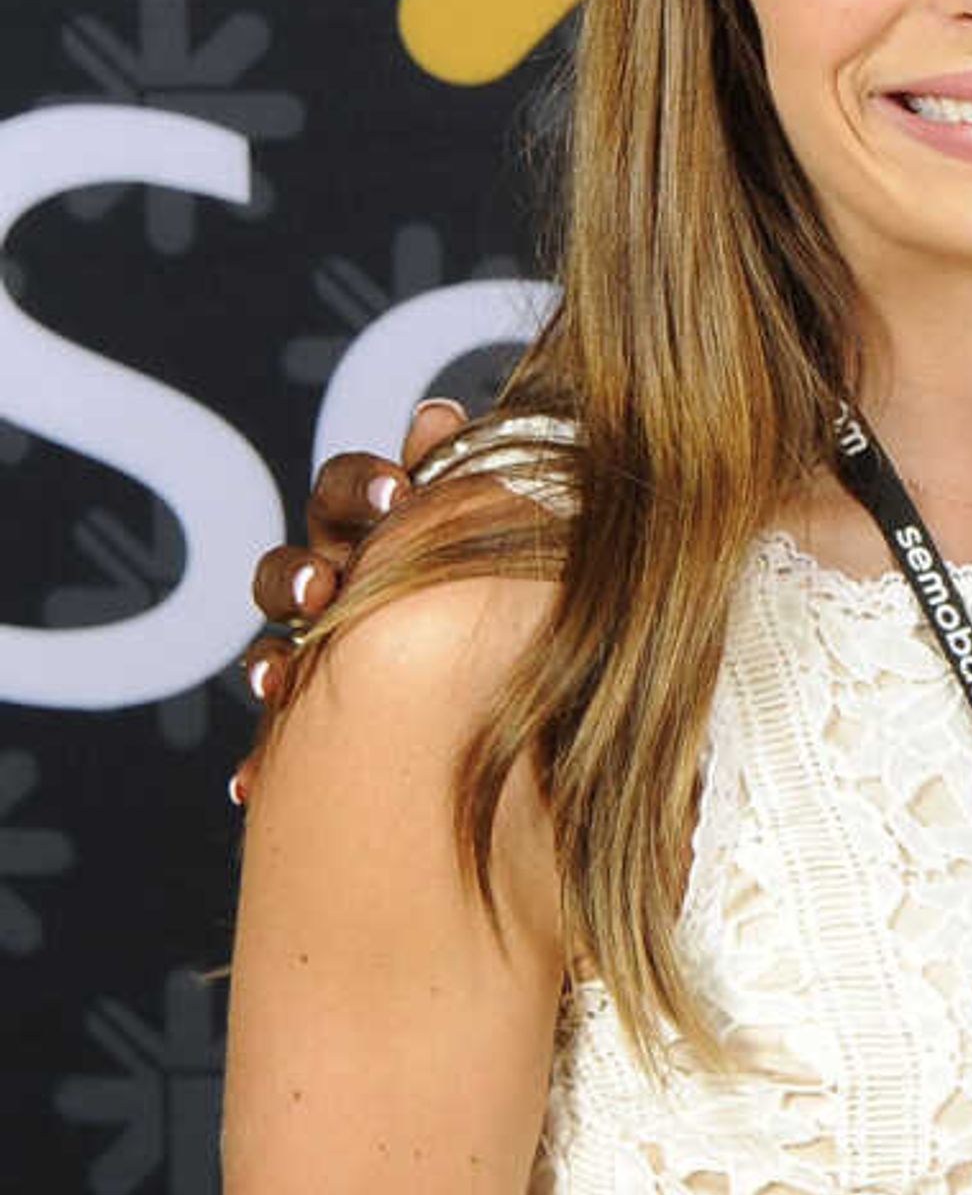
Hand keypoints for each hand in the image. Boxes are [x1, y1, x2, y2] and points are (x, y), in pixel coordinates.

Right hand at [231, 397, 468, 800]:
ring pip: (270, 649)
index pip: (344, 490)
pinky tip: (251, 782)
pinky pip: (277, 738)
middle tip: (323, 589)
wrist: (497, 666)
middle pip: (288, 568)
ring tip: (277, 684)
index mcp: (371, 528)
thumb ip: (456, 471)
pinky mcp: (315, 713)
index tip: (399, 491)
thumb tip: (435, 411)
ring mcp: (314, 649)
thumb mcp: (477, 522)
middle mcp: (332, 583)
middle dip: (297, 576)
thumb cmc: (485, 566)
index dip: (361, 484)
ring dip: (266, 662)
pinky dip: (262, 757)